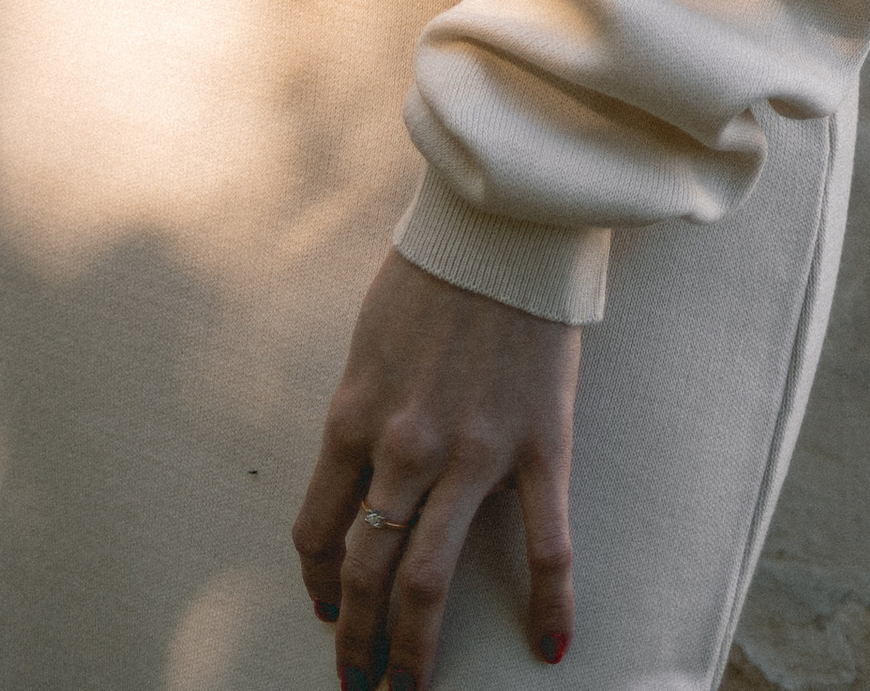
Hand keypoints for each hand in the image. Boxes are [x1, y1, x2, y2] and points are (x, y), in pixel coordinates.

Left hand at [292, 249, 579, 684]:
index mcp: (355, 416)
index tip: (325, 610)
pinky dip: (548, 605)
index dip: (320, 581)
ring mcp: (473, 454)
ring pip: (431, 578)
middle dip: (358, 640)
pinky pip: (545, 547)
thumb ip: (365, 412)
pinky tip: (550, 644)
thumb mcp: (370, 343)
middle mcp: (404, 447)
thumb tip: (358, 474)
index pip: (320, 528)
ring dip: (416, 649)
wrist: (501, 225)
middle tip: (359, 684)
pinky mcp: (540, 448)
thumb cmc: (431, 274)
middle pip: (367, 572)